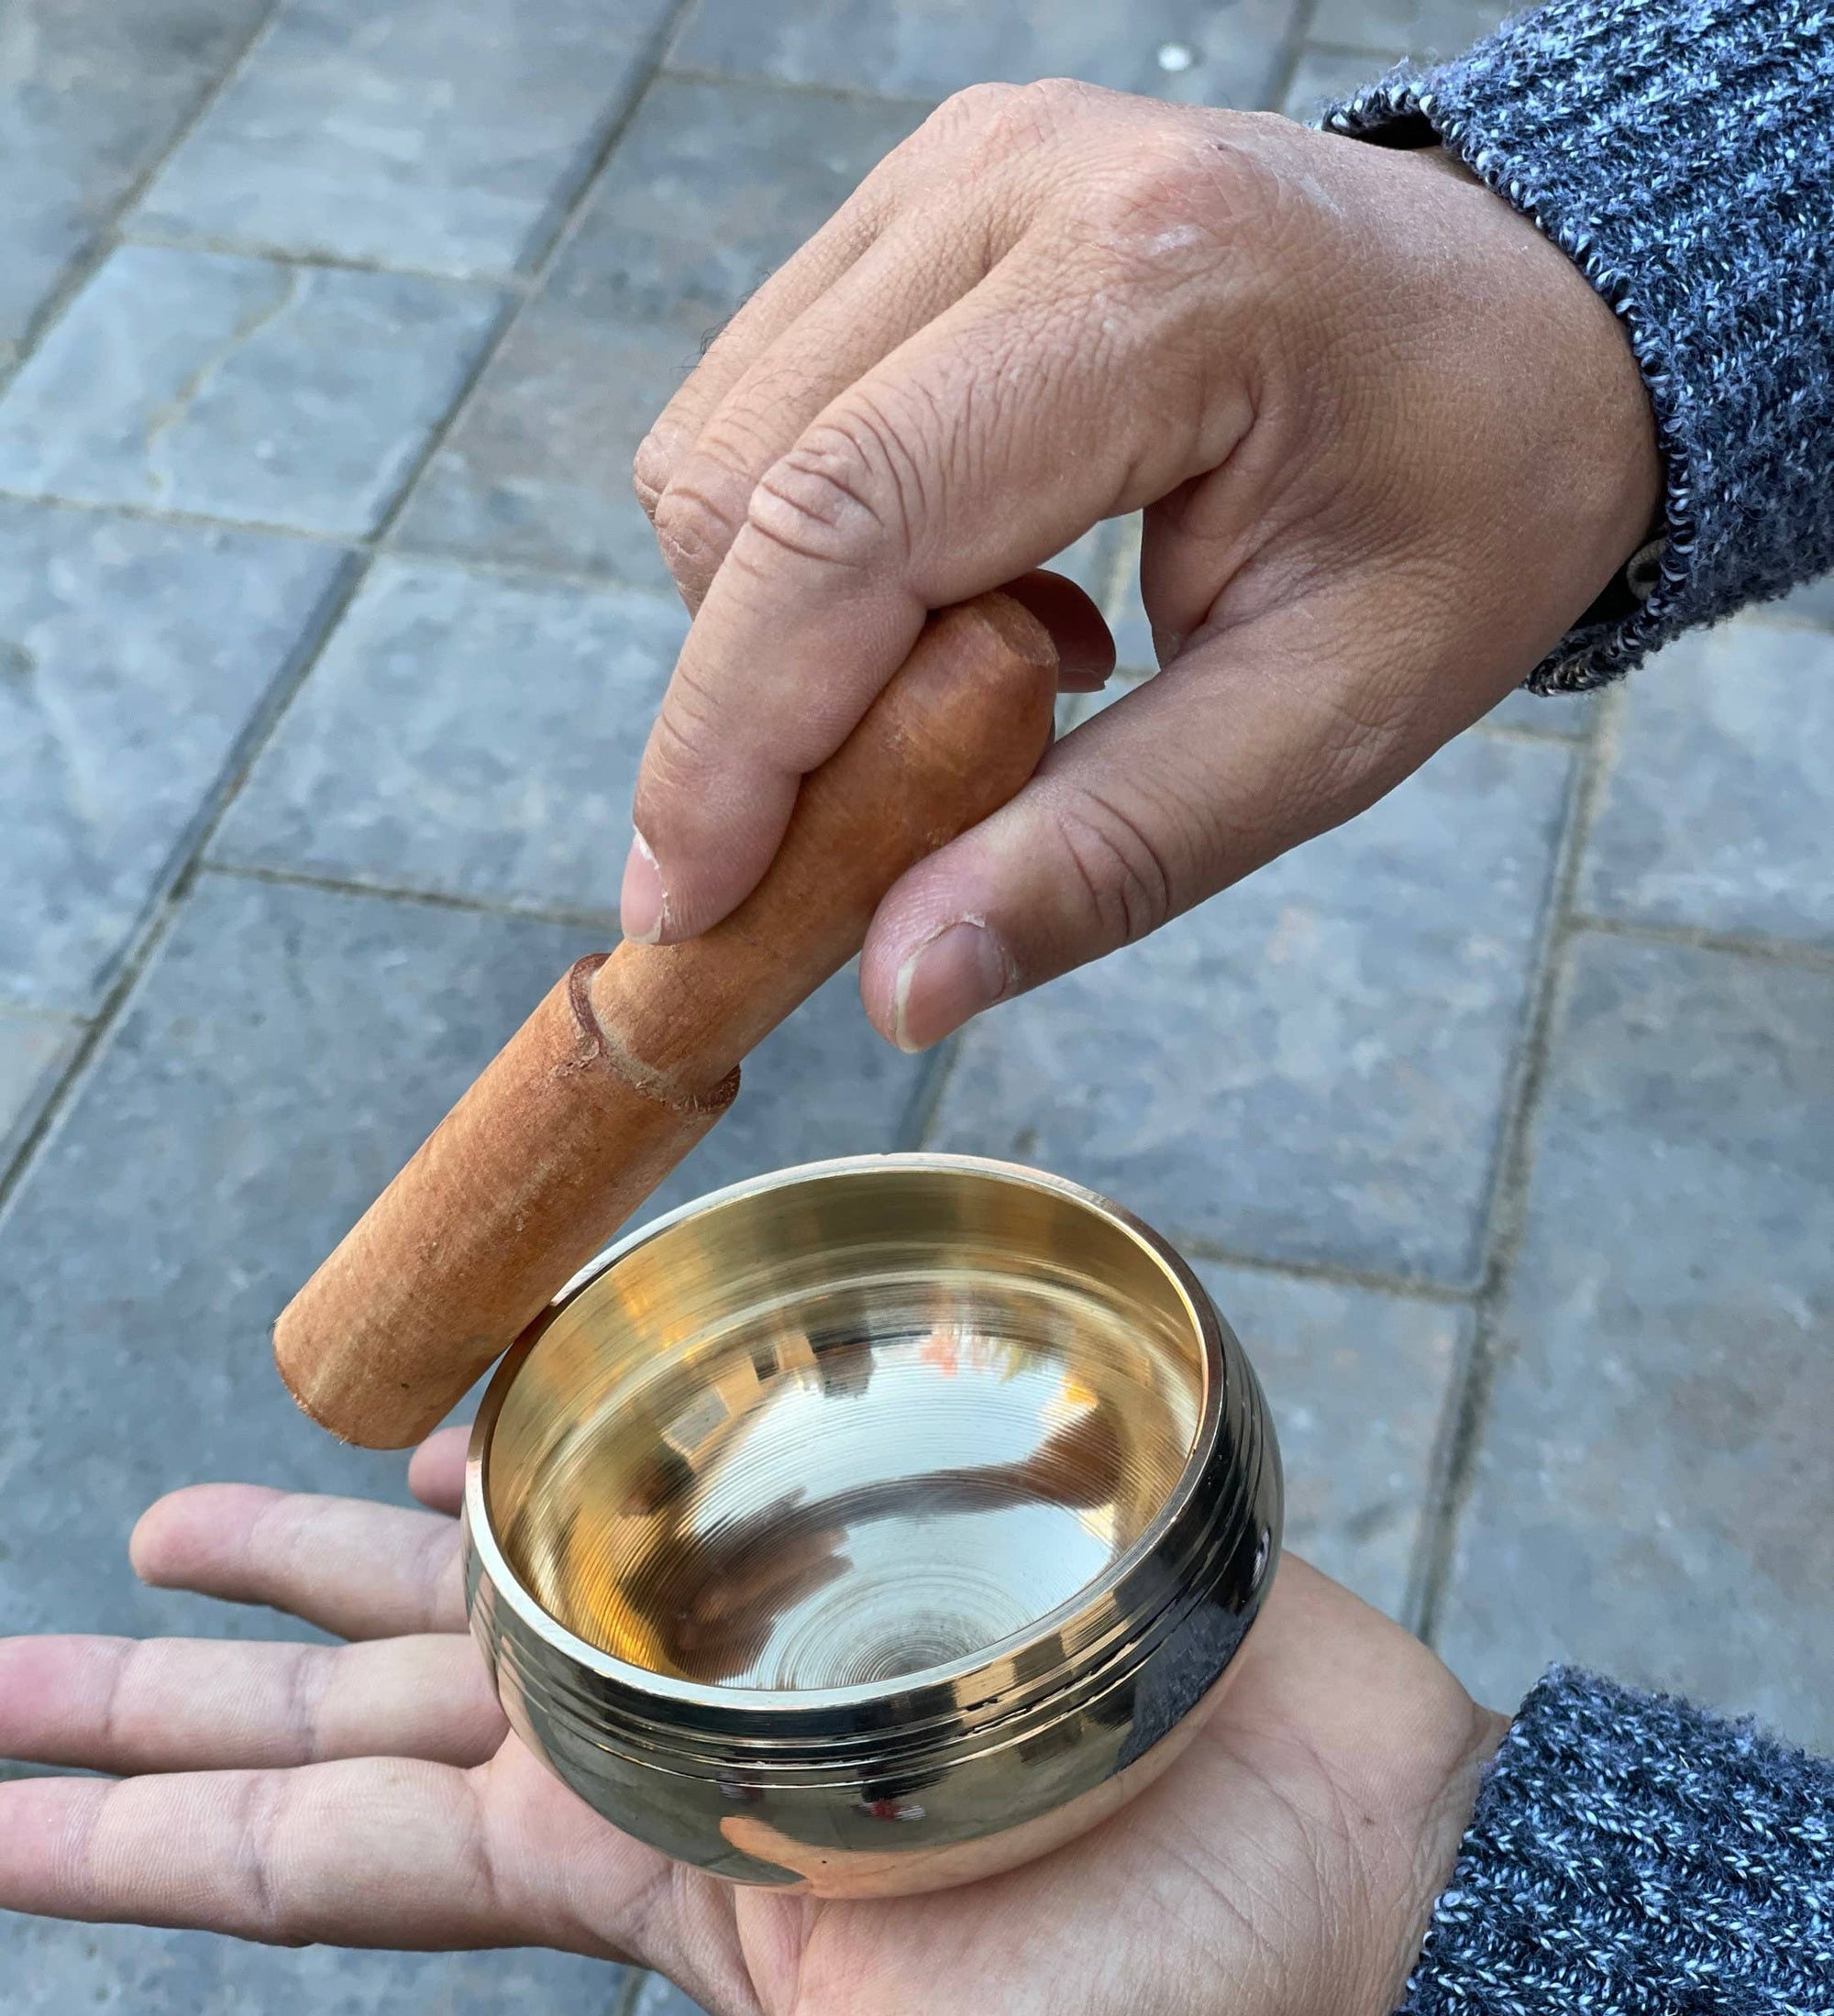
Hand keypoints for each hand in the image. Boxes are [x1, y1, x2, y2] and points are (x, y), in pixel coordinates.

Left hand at [0, 1435, 1504, 2015]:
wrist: (1346, 1868)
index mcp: (613, 1872)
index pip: (307, 1853)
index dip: (126, 1836)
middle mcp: (641, 1750)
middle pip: (345, 1708)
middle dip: (165, 1683)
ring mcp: (740, 1634)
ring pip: (468, 1581)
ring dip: (318, 1557)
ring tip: (172, 1519)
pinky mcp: (849, 1525)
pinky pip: (651, 1458)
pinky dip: (545, 1436)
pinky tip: (458, 1422)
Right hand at [623, 83, 1659, 1048]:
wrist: (1538, 321)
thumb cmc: (1466, 510)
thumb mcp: (1327, 723)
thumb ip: (1108, 854)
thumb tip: (898, 989)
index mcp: (1156, 282)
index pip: (843, 518)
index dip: (732, 737)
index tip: (687, 912)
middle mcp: (1019, 178)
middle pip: (740, 487)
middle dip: (756, 710)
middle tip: (896, 827)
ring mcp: (955, 167)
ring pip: (717, 450)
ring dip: (785, 633)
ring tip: (989, 681)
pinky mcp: (919, 198)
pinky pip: (761, 410)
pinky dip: (812, 559)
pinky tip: (977, 590)